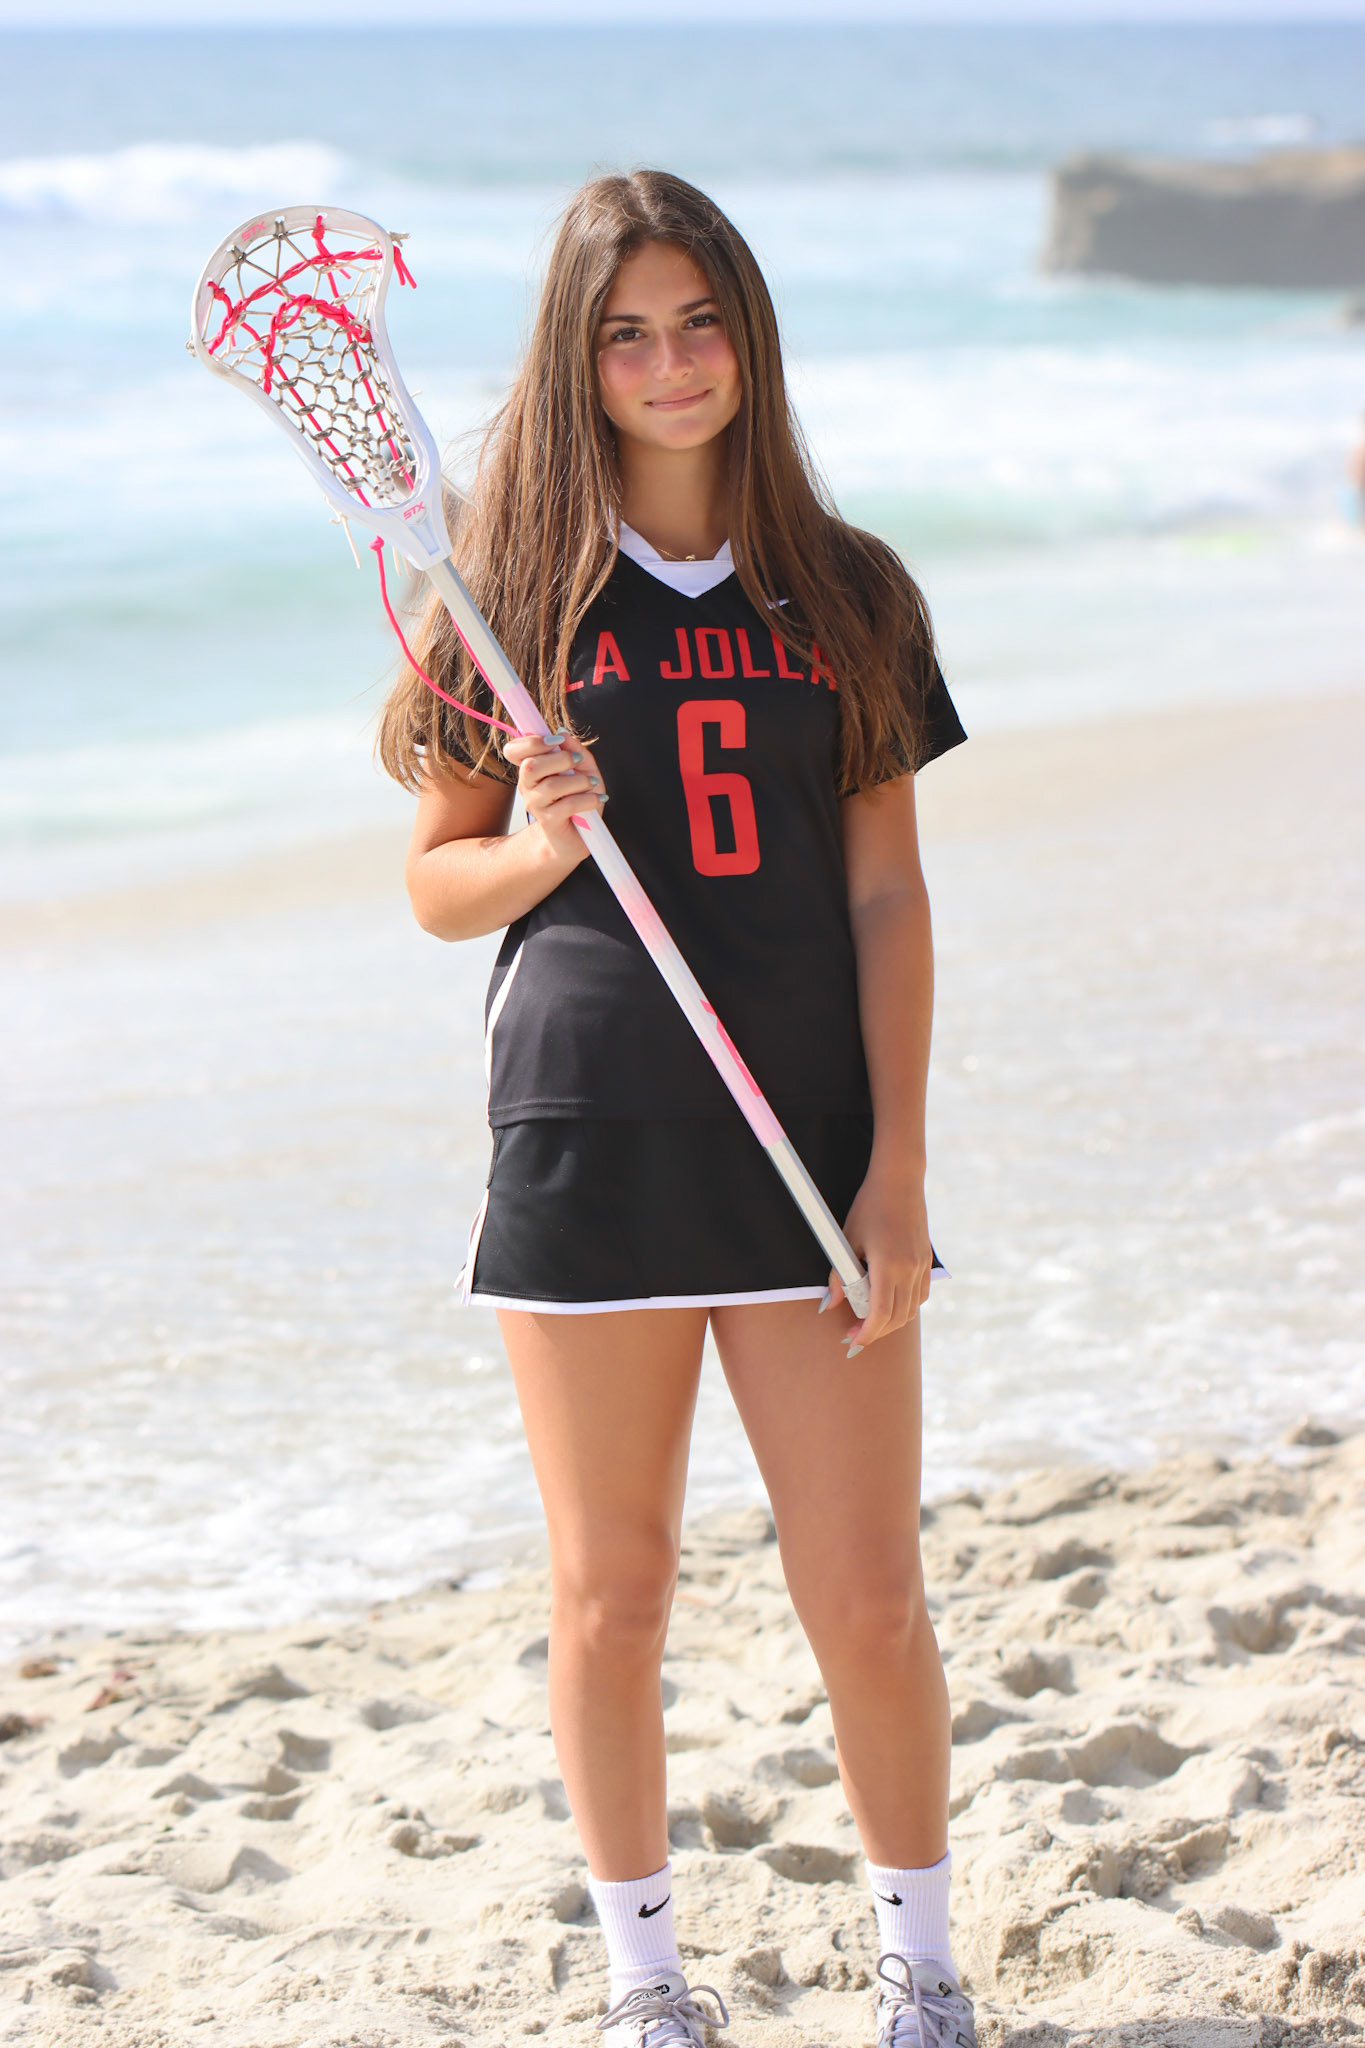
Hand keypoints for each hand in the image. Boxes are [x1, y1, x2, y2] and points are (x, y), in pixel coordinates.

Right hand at [503, 729, 606, 866]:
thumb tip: (563, 733)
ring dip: (578, 781)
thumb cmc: (578, 801)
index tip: (556, 741)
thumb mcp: (584, 770)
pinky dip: (587, 799)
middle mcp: (528, 786)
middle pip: (531, 765)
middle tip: (578, 760)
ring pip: (551, 786)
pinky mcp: (548, 821)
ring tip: (592, 784)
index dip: (530, 742)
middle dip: (560, 758)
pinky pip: (567, 805)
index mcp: (531, 769)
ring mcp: (535, 804)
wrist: (578, 837)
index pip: (513, 751)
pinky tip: (597, 799)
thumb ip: (576, 750)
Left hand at [823, 1166, 933, 1356]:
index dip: (866, 1333)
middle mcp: (910, 1270)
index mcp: (889, 1266)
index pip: (881, 1314)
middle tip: (854, 1334)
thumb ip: (840, 1276)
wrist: (900, 1181)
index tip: (852, 1341)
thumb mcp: (847, 1240)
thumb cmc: (869, 1206)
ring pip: (911, 1310)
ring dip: (891, 1322)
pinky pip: (920, 1295)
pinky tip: (890, 1303)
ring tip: (869, 1321)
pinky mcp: (927, 1261)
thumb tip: (829, 1305)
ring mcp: (922, 1266)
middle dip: (875, 1332)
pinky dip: (906, 1307)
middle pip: (898, 1318)